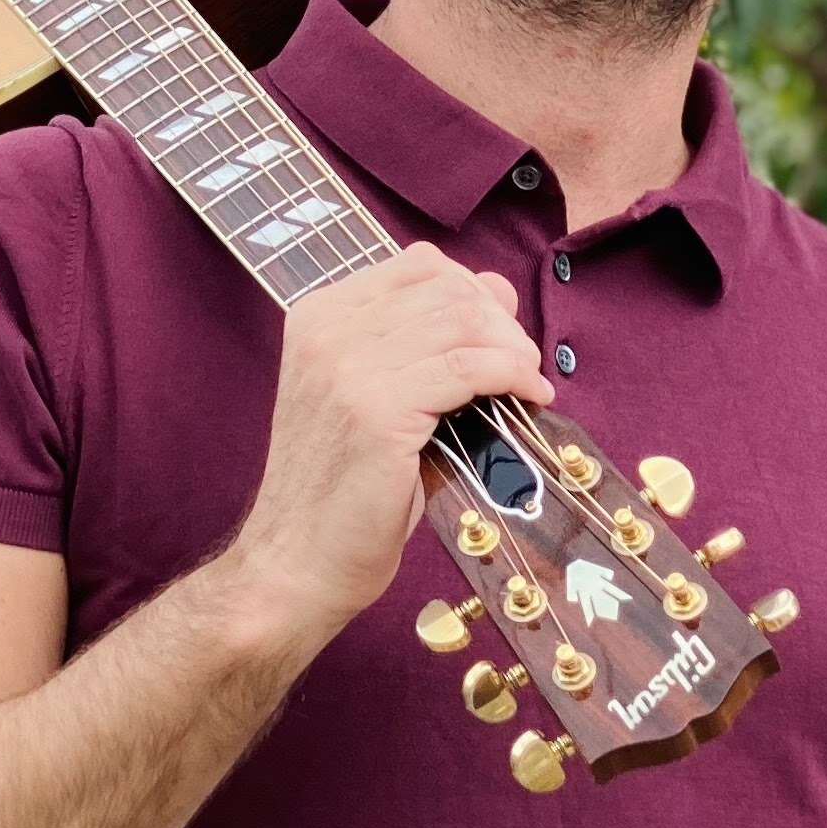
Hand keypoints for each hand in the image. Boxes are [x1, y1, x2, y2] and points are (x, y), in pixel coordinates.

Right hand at [226, 241, 545, 653]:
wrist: (297, 561)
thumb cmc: (344, 486)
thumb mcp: (376, 394)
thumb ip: (426, 340)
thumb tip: (497, 288)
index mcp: (318, 315)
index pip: (420, 265)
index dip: (474, 293)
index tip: (499, 337)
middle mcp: (327, 329)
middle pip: (448, 289)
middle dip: (501, 323)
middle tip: (521, 366)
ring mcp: (347, 366)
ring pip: (464, 323)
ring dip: (513, 350)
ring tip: (527, 382)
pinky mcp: (378, 410)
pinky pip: (469, 369)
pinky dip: (512, 377)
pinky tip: (529, 398)